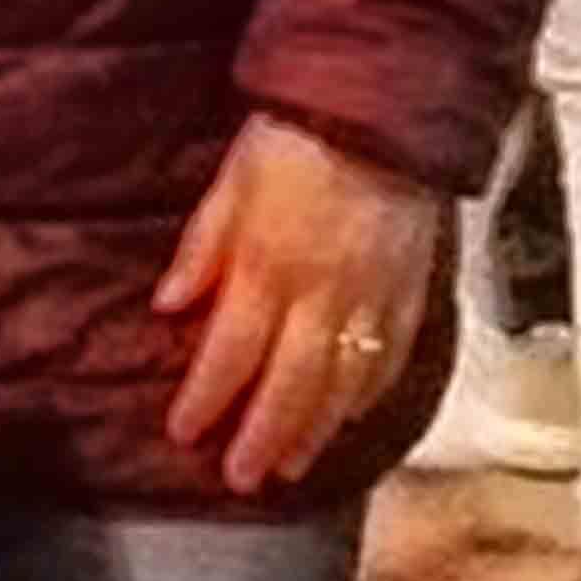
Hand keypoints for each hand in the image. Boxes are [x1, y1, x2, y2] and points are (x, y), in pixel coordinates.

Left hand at [156, 113, 446, 495]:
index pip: (229, 351)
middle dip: (261, 437)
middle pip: (288, 385)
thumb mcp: (230, 179)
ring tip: (291, 465)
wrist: (382, 104)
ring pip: (341, 384)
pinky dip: (369, 396)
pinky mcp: (410, 290)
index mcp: (268, 262)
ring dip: (314, 432)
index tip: (185, 430)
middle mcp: (322, 291)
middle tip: (242, 477)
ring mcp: (372, 296)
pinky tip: (352, 416)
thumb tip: (169, 303)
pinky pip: (392, 358)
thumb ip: (202, 246)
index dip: (205, 398)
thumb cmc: (300, 132)